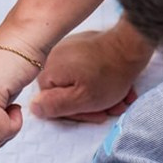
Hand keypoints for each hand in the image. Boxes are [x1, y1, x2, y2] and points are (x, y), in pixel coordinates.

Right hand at [31, 21, 151, 121]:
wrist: (130, 46)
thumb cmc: (108, 75)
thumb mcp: (81, 99)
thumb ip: (54, 106)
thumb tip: (32, 108)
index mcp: (48, 71)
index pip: (53, 103)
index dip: (77, 114)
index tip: (99, 116)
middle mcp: (53, 58)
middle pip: (68, 92)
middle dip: (92, 105)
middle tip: (114, 109)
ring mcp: (67, 50)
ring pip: (79, 83)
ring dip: (100, 95)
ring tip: (121, 101)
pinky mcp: (82, 46)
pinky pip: (86, 70)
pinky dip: (100, 81)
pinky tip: (118, 88)